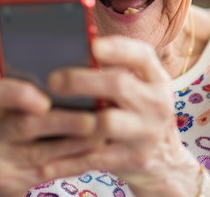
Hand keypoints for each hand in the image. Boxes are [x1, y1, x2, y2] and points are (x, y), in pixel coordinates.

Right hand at [0, 78, 105, 196]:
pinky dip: (74, 160)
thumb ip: (24, 91)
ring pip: (41, 152)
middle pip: (24, 126)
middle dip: (63, 122)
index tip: (45, 100)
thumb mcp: (0, 108)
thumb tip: (72, 75)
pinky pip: (48, 171)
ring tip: (102, 132)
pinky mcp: (8, 183)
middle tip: (92, 118)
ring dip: (76, 142)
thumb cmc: (1, 127)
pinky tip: (94, 151)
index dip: (19, 95)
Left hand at [44, 35, 200, 196]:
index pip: (143, 55)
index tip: (92, 45)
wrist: (165, 163)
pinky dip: (69, 161)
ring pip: (108, 122)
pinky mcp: (134, 160)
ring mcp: (147, 133)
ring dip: (73, 119)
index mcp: (157, 79)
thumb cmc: (138, 114)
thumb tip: (72, 48)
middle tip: (52, 80)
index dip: (118, 48)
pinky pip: (96, 159)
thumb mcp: (140, 90)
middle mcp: (157, 103)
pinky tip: (44, 163)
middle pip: (119, 85)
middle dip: (83, 80)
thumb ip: (115, 71)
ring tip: (44, 115)